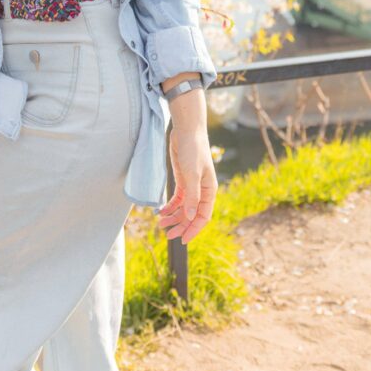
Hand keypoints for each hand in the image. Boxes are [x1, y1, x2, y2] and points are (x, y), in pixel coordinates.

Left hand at [158, 123, 216, 244]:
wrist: (187, 129)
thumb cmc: (193, 149)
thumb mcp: (192, 173)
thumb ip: (192, 196)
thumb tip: (191, 217)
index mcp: (209, 191)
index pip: (203, 216)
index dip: (193, 229)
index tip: (182, 240)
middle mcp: (202, 191)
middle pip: (192, 215)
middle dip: (180, 225)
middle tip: (166, 234)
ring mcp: (192, 185)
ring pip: (184, 208)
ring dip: (173, 216)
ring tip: (160, 223)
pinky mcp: (183, 180)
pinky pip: (178, 199)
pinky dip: (170, 206)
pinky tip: (161, 211)